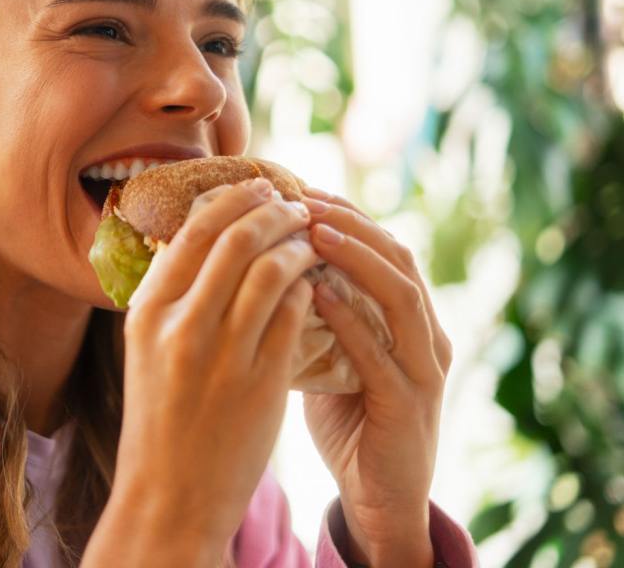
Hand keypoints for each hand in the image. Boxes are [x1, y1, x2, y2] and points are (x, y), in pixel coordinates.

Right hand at [109, 178, 316, 553]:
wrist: (168, 500)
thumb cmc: (160, 421)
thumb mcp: (148, 351)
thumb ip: (172, 298)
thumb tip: (203, 240)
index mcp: (146, 312)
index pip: (190, 231)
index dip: (230, 200)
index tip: (256, 188)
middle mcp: (179, 325)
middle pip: (235, 238)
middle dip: (272, 210)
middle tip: (295, 202)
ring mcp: (222, 353)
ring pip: (271, 268)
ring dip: (298, 243)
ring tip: (312, 238)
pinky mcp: (262, 381)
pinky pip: (294, 312)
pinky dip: (309, 288)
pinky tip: (316, 284)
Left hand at [299, 187, 451, 567]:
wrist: (378, 500)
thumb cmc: (349, 422)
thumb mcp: (332, 355)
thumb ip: (316, 312)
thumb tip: (262, 262)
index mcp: (409, 320)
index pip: (384, 248)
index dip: (346, 214)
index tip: (300, 189)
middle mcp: (426, 336)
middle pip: (398, 258)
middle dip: (350, 223)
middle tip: (302, 198)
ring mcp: (424, 370)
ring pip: (400, 295)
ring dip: (356, 258)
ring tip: (312, 230)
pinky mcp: (409, 406)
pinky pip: (380, 353)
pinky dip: (350, 318)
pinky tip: (317, 292)